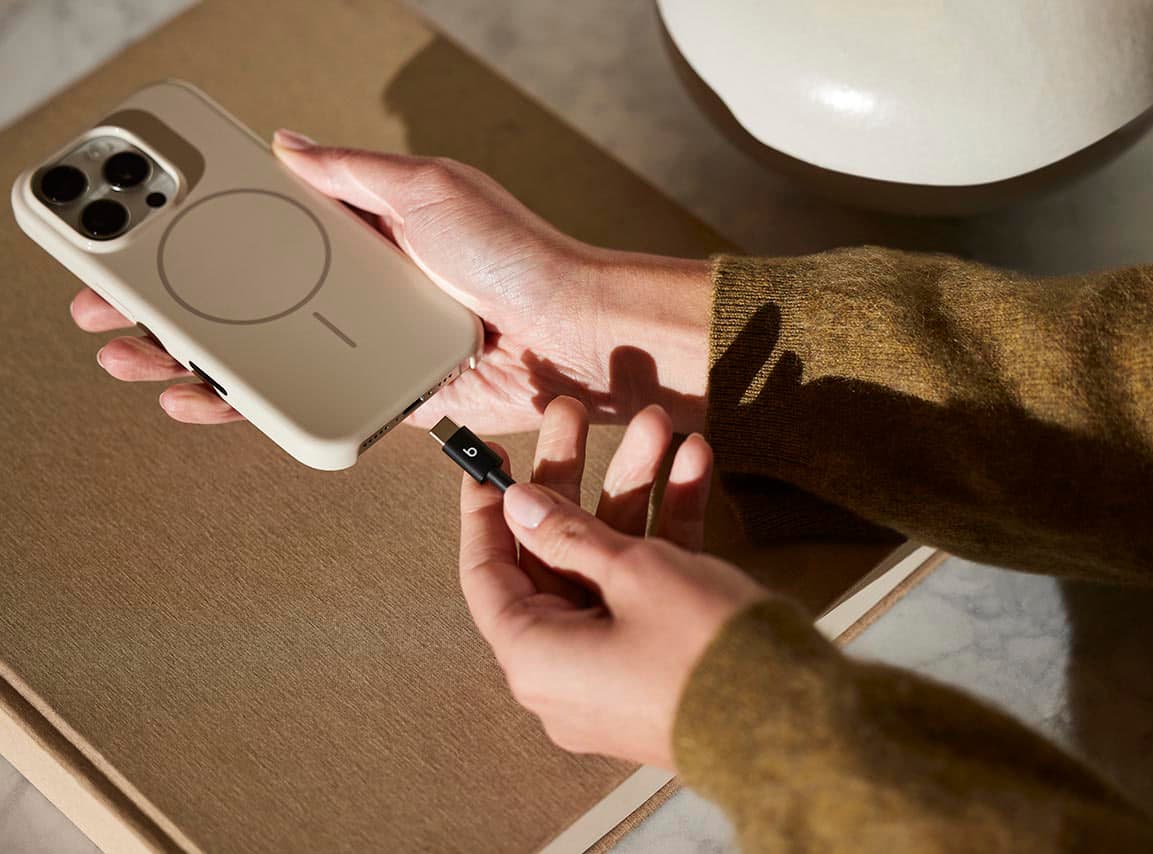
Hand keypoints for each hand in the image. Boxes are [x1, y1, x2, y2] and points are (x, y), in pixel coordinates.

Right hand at [71, 132, 712, 434]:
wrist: (572, 336)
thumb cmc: (519, 255)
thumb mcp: (432, 187)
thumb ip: (355, 173)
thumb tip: (290, 144)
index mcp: (366, 233)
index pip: (265, 231)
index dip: (202, 236)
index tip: (143, 236)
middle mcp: (361, 291)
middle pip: (250, 299)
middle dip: (177, 306)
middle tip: (110, 308)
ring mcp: (369, 346)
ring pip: (268, 357)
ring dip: (197, 360)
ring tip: (134, 359)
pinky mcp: (387, 395)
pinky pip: (311, 402)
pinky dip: (255, 405)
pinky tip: (207, 402)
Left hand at [459, 397, 766, 767]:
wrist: (802, 729)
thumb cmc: (709, 661)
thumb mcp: (634, 573)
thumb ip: (570, 534)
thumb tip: (520, 508)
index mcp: (536, 656)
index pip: (488, 570)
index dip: (486, 506)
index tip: (490, 458)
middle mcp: (566, 668)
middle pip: (554, 554)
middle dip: (575, 478)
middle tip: (577, 417)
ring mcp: (615, 664)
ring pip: (609, 562)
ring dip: (635, 492)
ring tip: (659, 428)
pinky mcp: (661, 658)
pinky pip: (649, 587)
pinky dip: (667, 531)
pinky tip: (694, 468)